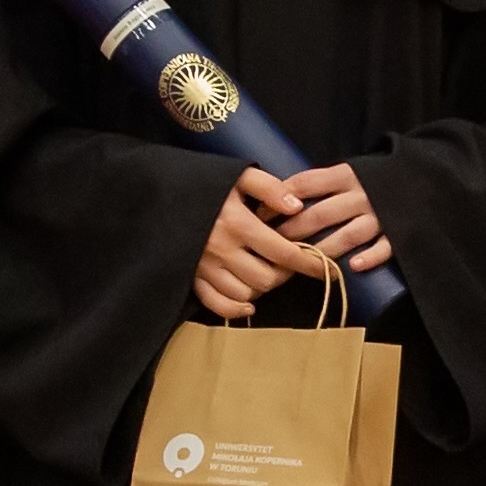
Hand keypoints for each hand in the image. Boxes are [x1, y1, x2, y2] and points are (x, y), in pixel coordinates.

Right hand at [194, 166, 338, 319]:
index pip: (284, 252)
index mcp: (238, 223)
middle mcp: (221, 250)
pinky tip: (249, 304)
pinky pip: (217, 305)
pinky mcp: (190, 277)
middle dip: (285, 274)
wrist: (159, 192)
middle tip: (291, 264)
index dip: (309, 262)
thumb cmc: (204, 181)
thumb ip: (270, 188)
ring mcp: (204, 267)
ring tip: (267, 272)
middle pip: (267, 279)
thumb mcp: (238, 175)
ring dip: (262, 288)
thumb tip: (297, 207)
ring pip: (246, 294)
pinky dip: (236, 309)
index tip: (326, 267)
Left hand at [268, 162, 391, 275]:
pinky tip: (352, 267)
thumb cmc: (373, 180)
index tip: (260, 214)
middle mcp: (362, 194)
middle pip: (321, 213)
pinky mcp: (399, 234)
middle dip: (294, 230)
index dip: (280, 199)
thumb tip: (276, 198)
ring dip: (324, 249)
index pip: (306, 184)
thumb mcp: (347, 172)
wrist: (420, 178)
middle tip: (273, 244)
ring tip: (304, 261)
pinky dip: (369, 257)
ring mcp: (381, 215)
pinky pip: (383, 247)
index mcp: (346, 175)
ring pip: (348, 234)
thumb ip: (320, 184)